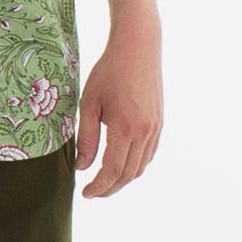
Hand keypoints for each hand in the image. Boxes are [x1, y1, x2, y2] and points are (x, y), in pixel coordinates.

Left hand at [75, 13, 162, 197]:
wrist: (138, 48)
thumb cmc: (109, 71)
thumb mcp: (89, 102)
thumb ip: (86, 137)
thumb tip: (82, 167)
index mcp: (125, 128)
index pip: (112, 171)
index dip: (99, 187)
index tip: (85, 193)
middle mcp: (145, 132)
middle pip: (128, 174)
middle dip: (110, 188)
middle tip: (93, 192)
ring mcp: (155, 129)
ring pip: (140, 167)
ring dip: (123, 179)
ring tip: (104, 181)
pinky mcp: (159, 123)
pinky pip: (148, 154)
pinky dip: (135, 166)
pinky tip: (121, 164)